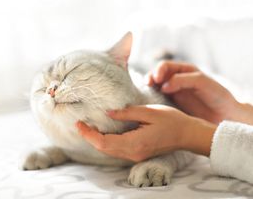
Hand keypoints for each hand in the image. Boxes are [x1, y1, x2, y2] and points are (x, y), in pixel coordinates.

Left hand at [76, 105, 215, 161]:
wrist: (188, 134)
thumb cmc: (171, 121)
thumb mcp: (148, 112)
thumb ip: (126, 113)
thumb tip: (108, 114)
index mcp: (135, 143)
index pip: (104, 142)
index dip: (89, 134)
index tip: (79, 124)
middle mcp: (133, 153)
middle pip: (104, 148)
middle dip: (90, 137)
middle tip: (80, 124)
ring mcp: (136, 155)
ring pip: (109, 151)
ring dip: (97, 140)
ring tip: (88, 127)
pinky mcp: (138, 153)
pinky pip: (117, 150)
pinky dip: (106, 142)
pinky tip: (103, 132)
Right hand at [147, 61, 238, 123]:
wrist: (224, 116)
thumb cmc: (217, 96)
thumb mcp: (202, 83)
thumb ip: (182, 81)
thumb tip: (163, 86)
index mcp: (184, 71)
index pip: (165, 66)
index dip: (158, 71)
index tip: (157, 80)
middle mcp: (176, 80)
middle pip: (157, 75)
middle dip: (150, 78)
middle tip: (148, 84)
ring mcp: (172, 92)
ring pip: (155, 87)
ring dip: (149, 88)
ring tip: (146, 92)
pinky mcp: (171, 105)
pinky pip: (158, 100)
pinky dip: (151, 100)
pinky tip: (149, 102)